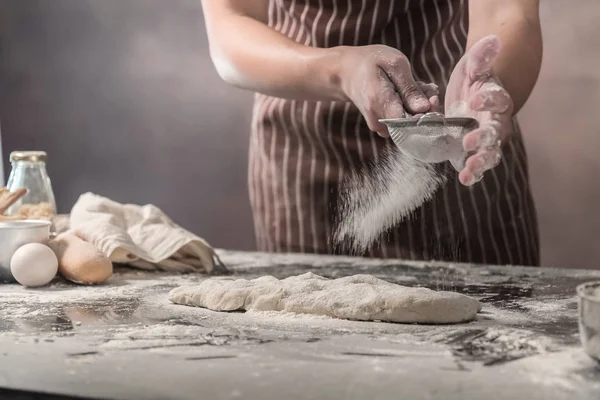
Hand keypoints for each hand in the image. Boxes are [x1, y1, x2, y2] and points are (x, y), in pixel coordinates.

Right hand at [337, 45, 439, 136]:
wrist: (347, 72)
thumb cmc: (372, 62)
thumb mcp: (394, 64)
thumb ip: (409, 88)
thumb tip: (424, 109)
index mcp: (380, 102)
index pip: (411, 121)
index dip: (427, 110)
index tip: (430, 92)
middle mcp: (378, 120)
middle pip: (413, 125)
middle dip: (425, 106)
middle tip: (424, 85)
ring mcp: (379, 127)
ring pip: (410, 125)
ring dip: (418, 108)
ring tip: (414, 87)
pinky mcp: (382, 128)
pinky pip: (402, 125)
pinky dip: (410, 111)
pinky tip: (407, 95)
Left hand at [445, 35, 513, 185]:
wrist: (467, 98)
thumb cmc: (472, 82)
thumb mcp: (472, 67)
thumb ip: (481, 57)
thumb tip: (492, 40)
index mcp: (498, 99)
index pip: (498, 99)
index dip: (488, 99)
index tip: (475, 99)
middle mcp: (496, 122)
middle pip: (496, 133)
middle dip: (483, 138)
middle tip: (469, 141)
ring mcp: (487, 140)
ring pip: (490, 153)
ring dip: (480, 162)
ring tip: (469, 169)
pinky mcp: (474, 153)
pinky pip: (477, 166)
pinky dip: (473, 174)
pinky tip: (464, 179)